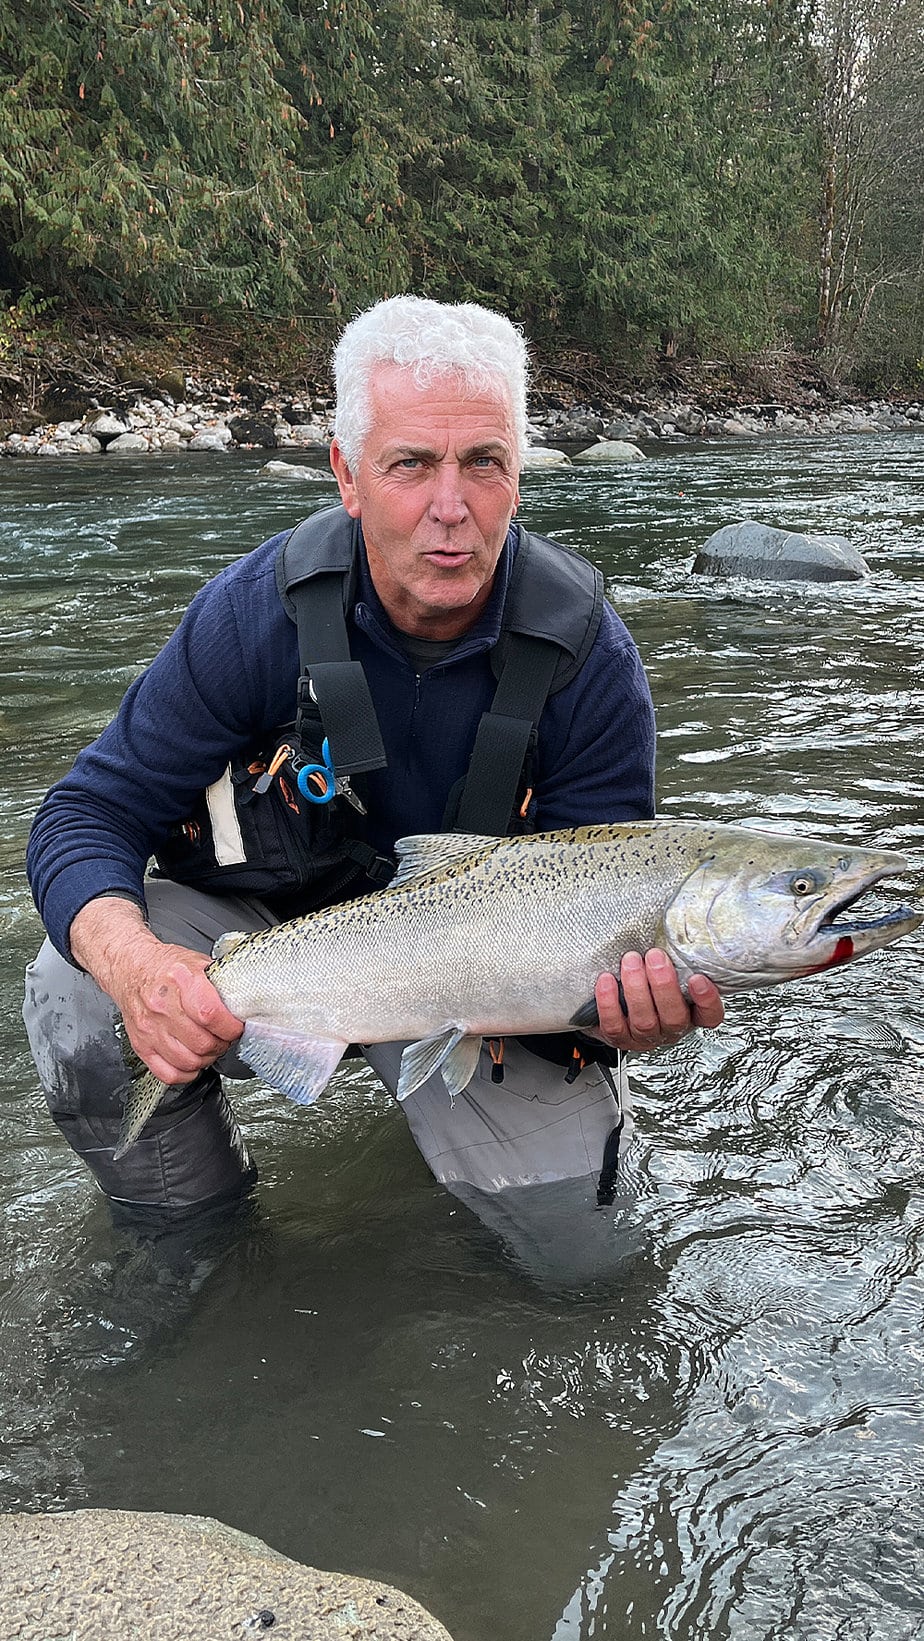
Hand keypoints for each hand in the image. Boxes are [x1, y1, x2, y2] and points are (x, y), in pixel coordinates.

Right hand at [69, 896, 243, 1084]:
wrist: (130, 968)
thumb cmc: (165, 967)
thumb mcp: (198, 963)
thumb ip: (220, 983)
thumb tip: (246, 1001)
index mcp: (180, 981)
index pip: (211, 1015)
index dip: (230, 1027)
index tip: (236, 1027)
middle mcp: (162, 1006)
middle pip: (202, 1043)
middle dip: (221, 1044)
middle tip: (224, 1037)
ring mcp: (149, 1029)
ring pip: (188, 1062)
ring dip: (206, 1059)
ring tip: (209, 1047)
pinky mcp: (141, 1045)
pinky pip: (168, 1073)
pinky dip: (186, 1073)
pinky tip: (192, 1060)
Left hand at [590, 948, 723, 1053]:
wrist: (614, 1005)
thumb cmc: (647, 982)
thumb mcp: (667, 969)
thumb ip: (675, 957)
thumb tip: (677, 924)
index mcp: (690, 1014)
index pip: (709, 1015)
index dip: (707, 1000)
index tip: (698, 978)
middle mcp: (670, 1029)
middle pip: (674, 1017)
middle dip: (663, 985)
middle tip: (655, 957)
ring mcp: (645, 1036)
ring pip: (645, 1021)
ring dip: (637, 988)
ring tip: (630, 961)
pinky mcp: (619, 1037)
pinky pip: (614, 1025)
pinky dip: (609, 1002)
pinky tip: (607, 980)